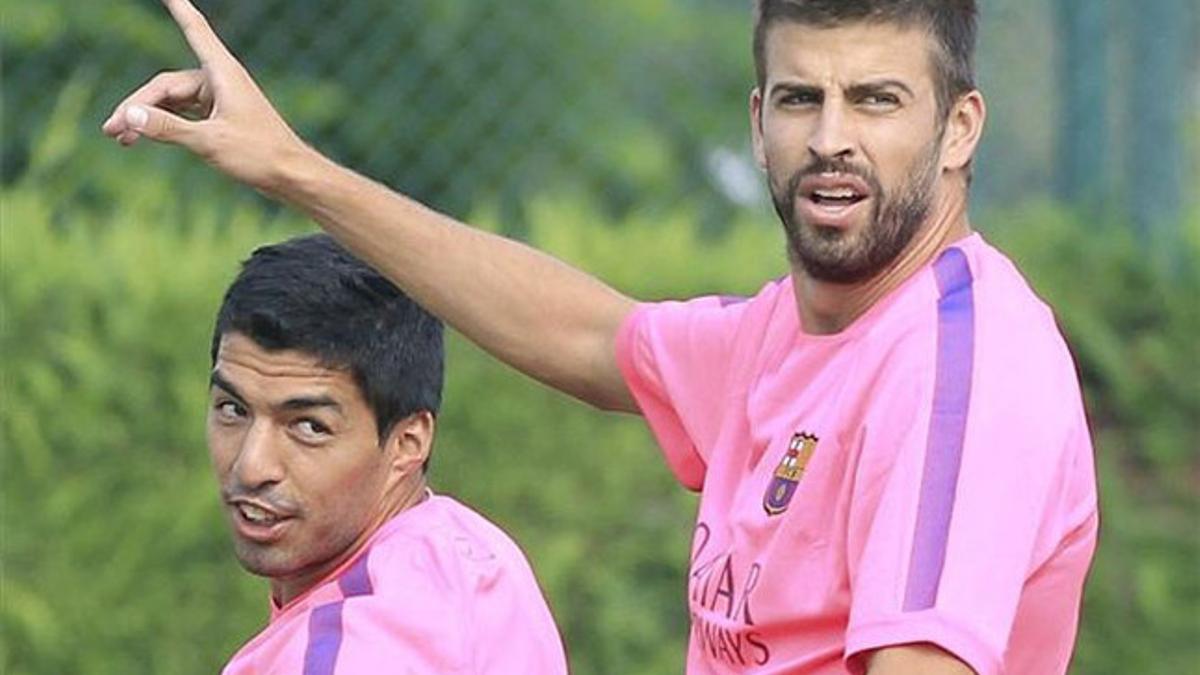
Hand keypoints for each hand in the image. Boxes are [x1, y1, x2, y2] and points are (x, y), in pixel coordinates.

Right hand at [101, 0, 310, 192]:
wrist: (292, 176)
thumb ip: (168, 128)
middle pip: (166, 85)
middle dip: (138, 106)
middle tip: (110, 130)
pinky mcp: (221, 117)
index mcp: (223, 73)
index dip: (178, 7)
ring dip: (147, 117)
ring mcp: (221, 99)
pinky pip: (184, 113)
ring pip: (172, 101)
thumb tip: (129, 115)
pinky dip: (164, 123)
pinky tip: (142, 137)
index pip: (194, 29)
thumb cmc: (260, 155)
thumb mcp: (209, 142)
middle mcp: (220, 80)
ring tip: (120, 139)